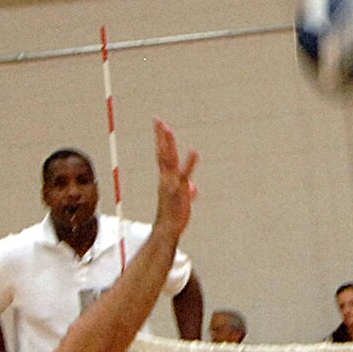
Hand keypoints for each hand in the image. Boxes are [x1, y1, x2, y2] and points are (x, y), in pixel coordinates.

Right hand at [151, 120, 198, 237]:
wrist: (167, 231)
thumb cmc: (173, 217)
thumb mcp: (181, 200)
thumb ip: (187, 190)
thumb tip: (194, 188)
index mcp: (165, 179)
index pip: (162, 156)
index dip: (160, 141)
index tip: (159, 126)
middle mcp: (166, 179)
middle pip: (162, 153)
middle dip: (160, 137)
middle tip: (157, 120)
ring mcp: (171, 184)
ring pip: (168, 160)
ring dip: (167, 144)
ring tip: (167, 129)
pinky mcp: (180, 190)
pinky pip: (185, 174)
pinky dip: (189, 163)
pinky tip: (194, 152)